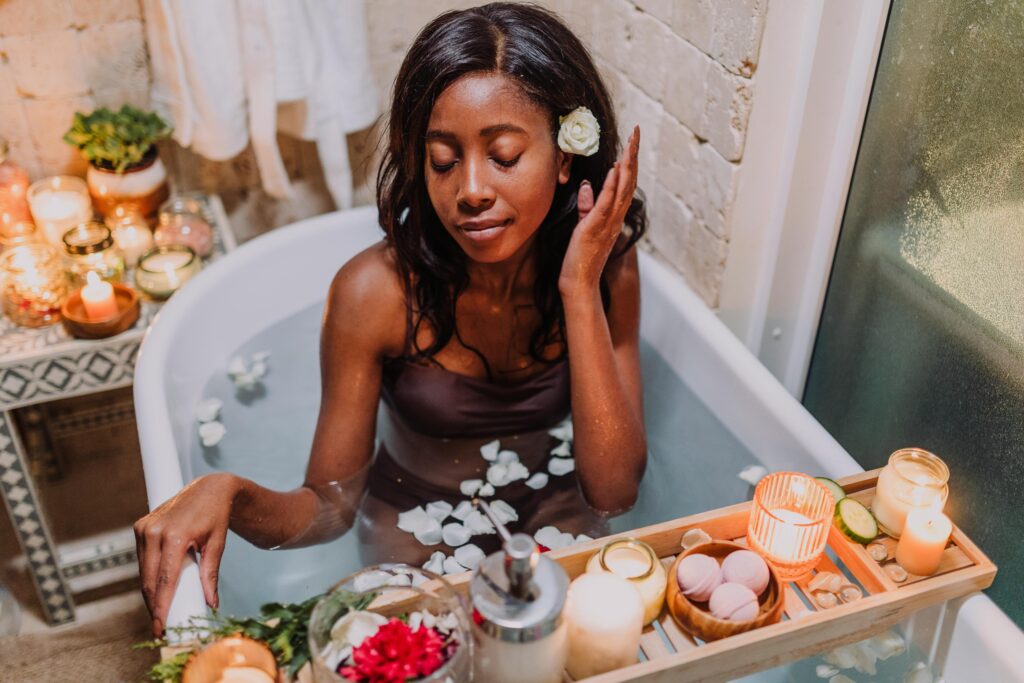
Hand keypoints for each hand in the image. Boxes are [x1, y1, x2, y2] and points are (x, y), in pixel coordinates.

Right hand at [133, 473, 238, 635]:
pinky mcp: (141, 526)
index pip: (164, 580)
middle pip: (149, 579)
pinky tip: (154, 590)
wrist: (209, 489)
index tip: (160, 627)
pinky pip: (142, 559)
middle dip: (153, 605)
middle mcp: (155, 531)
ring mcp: (145, 527)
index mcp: (175, 536)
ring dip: (149, 593)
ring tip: (158, 612)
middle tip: (160, 627)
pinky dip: (147, 576)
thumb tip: (211, 604)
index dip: (160, 607)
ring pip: (142, 571)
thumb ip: (211, 575)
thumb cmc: (216, 516)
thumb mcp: (217, 545)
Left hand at [558, 125, 639, 299]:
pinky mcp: (596, 228)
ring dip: (627, 164)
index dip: (629, 162)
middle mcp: (616, 218)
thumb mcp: (583, 227)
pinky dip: (613, 185)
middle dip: (633, 156)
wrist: (578, 283)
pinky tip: (616, 168)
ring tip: (631, 143)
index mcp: (614, 217)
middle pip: (629, 182)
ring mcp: (608, 223)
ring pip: (623, 189)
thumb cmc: (580, 258)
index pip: (625, 185)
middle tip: (637, 133)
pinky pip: (607, 203)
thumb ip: (586, 206)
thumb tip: (587, 185)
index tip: (632, 142)